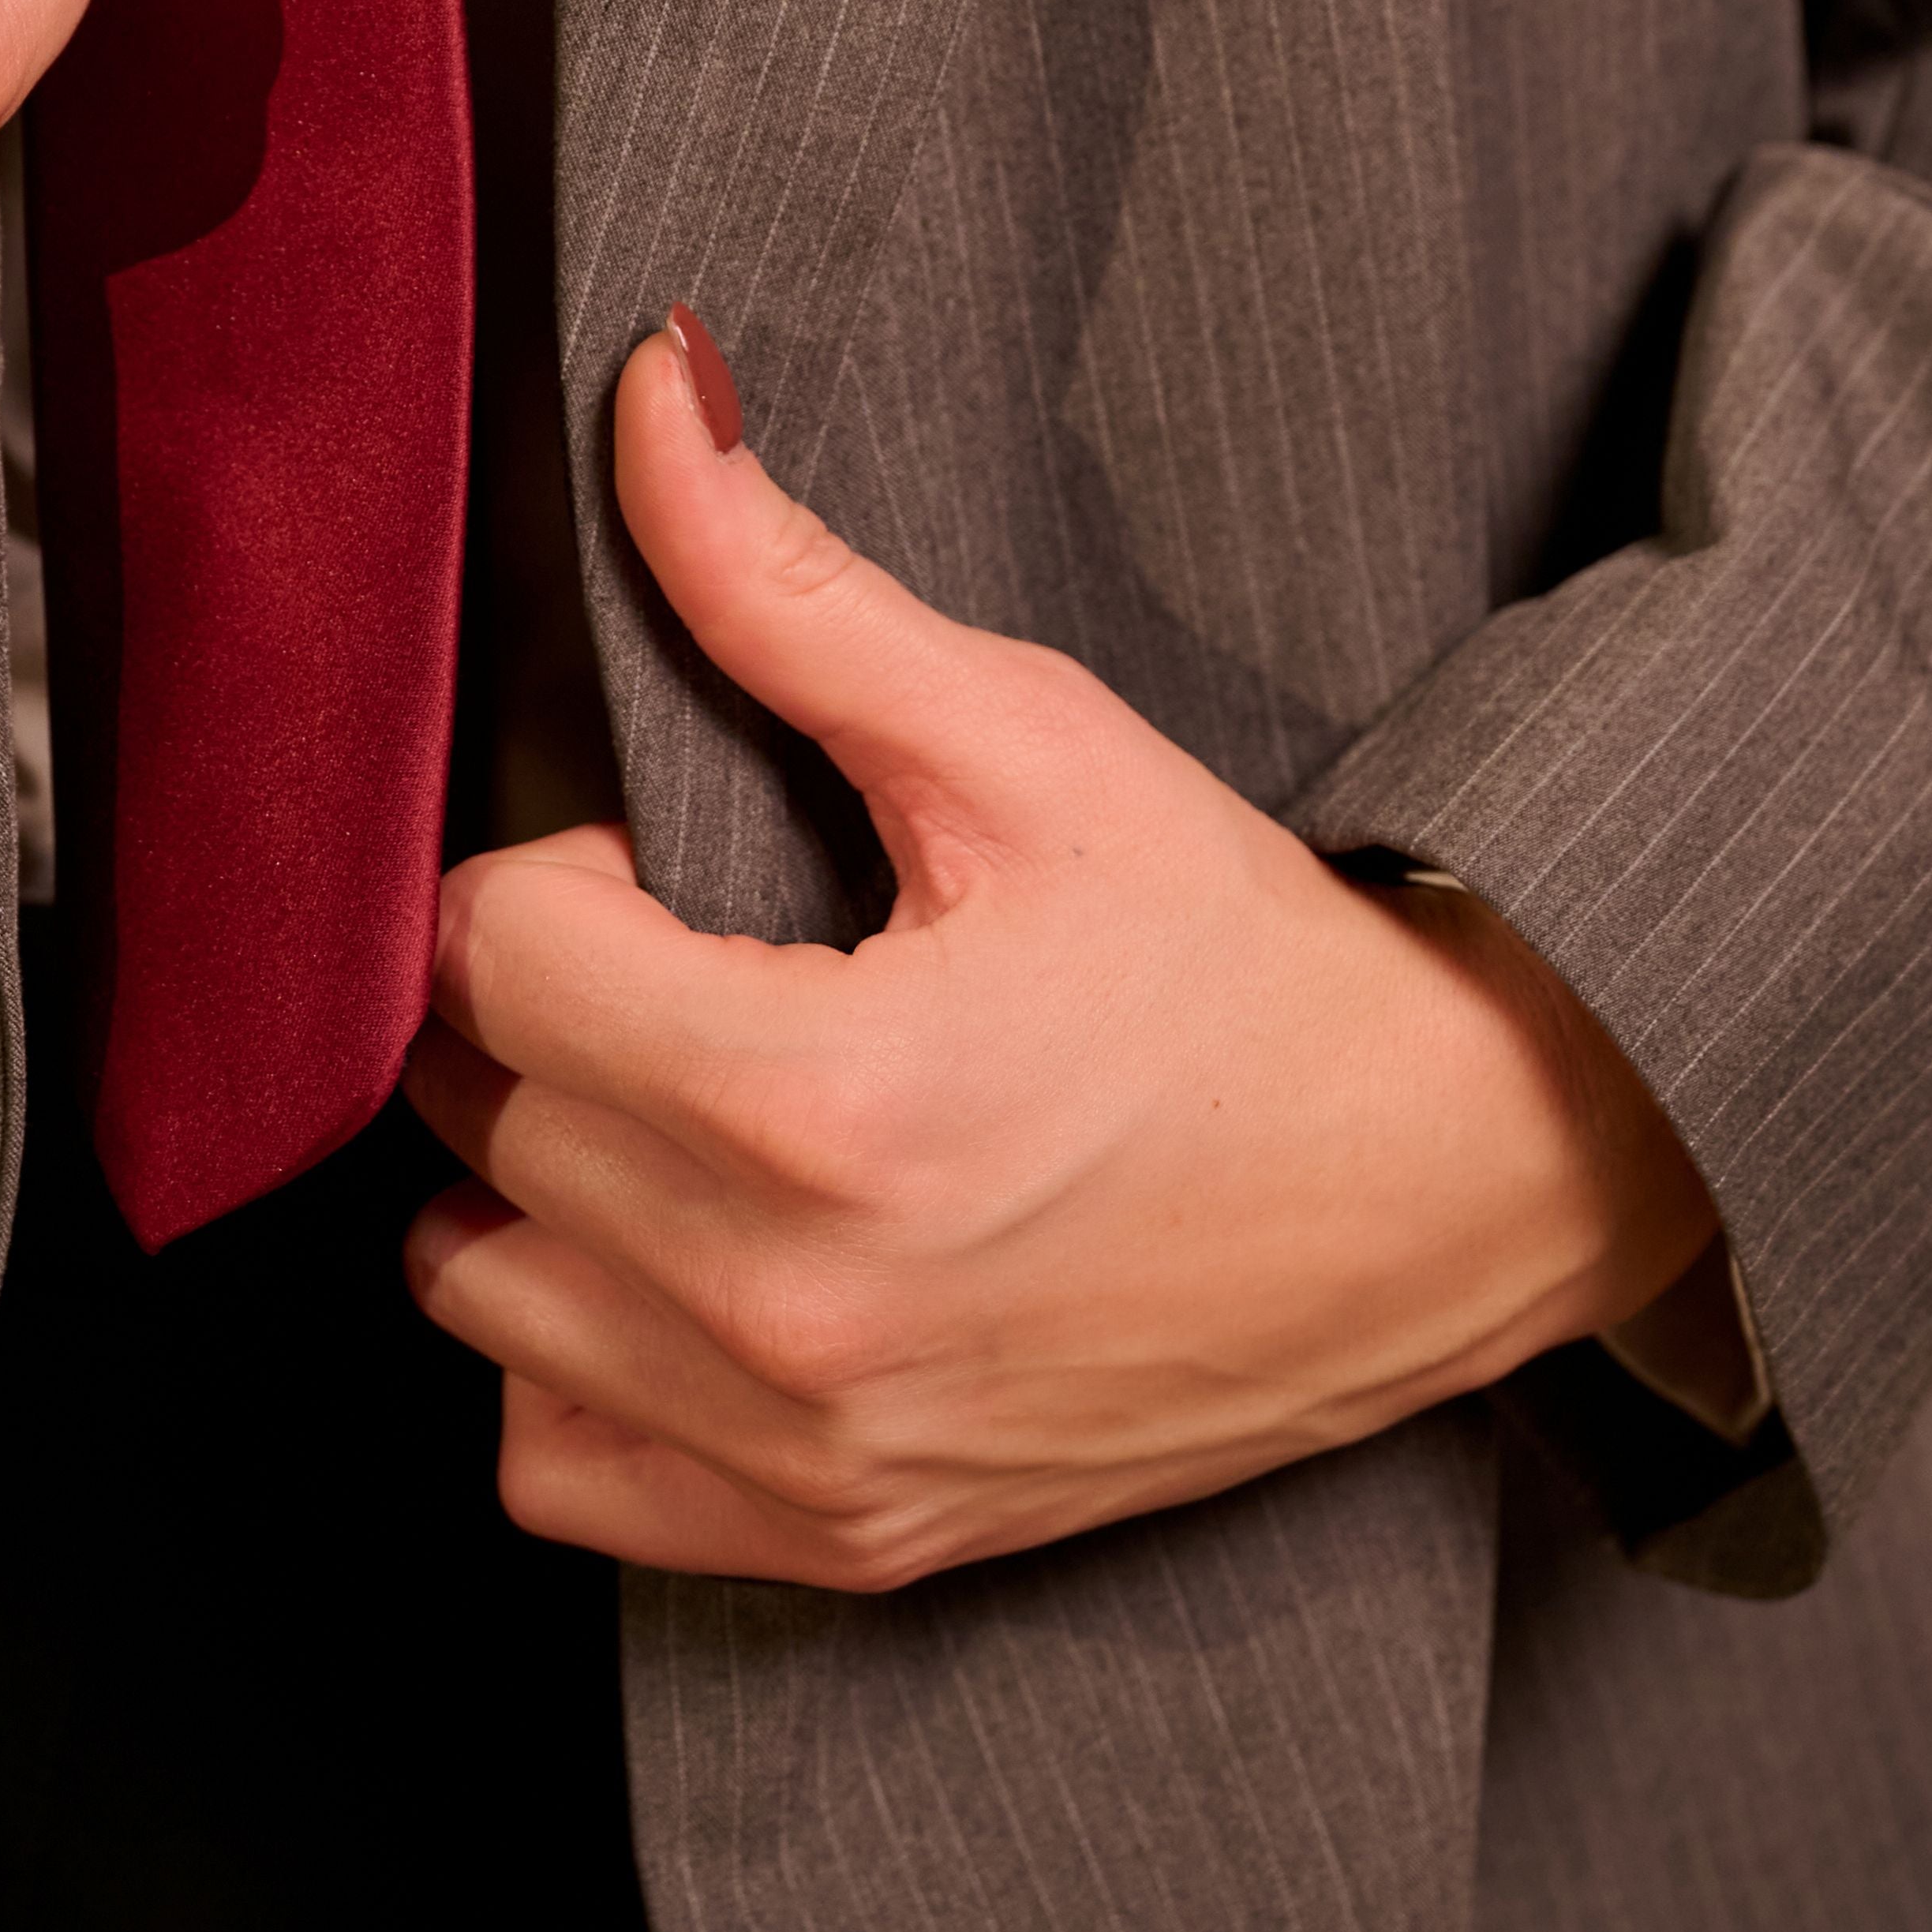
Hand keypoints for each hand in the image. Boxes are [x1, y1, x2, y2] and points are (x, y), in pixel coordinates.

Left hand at [401, 314, 1718, 1587]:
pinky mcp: (845, 1540)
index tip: (656, 865)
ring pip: (479, 1291)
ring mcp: (809, 1447)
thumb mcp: (1026, 741)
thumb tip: (650, 391)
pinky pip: (558, 1470)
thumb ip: (788, 587)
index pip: (491, 960)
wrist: (1453, 1182)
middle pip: (479, 1115)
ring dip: (531, 1181)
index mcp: (817, 1102)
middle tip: (679, 957)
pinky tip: (673, 1265)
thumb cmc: (1242, 960)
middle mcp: (787, 1306)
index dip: (552, 874)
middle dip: (546, 1006)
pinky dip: (571, 1367)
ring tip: (667, 1100)